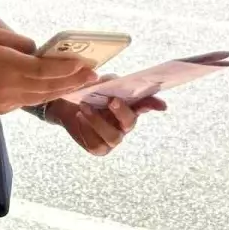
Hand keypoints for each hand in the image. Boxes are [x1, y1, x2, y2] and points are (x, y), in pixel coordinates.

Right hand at [0, 29, 99, 115]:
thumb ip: (20, 43)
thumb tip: (39, 51)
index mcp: (9, 67)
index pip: (45, 70)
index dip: (67, 69)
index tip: (85, 64)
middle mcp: (12, 88)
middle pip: (49, 86)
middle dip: (74, 81)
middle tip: (94, 75)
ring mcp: (8, 102)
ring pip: (42, 97)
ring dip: (63, 90)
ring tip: (81, 83)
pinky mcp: (3, 110)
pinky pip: (29, 101)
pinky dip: (45, 95)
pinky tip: (56, 89)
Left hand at [46, 93, 166, 155]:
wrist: (66, 105)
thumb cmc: (88, 92)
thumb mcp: (100, 83)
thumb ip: (111, 83)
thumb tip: (117, 82)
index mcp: (129, 105)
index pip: (146, 105)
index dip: (154, 105)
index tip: (162, 106)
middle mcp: (124, 123)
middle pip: (130, 123)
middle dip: (122, 112)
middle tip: (112, 100)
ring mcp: (113, 137)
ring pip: (113, 137)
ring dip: (98, 121)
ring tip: (84, 107)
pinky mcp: (99, 148)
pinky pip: (96, 144)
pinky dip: (86, 130)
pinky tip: (80, 117)